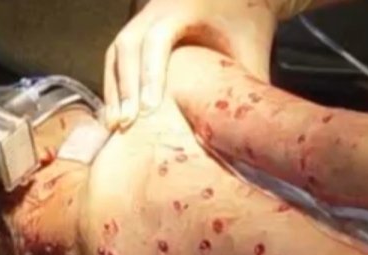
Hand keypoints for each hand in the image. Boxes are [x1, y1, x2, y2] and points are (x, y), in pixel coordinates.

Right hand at [104, 0, 278, 129]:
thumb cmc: (249, 23)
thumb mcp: (252, 51)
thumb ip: (247, 85)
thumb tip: (247, 129)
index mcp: (187, 6)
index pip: (158, 38)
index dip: (151, 73)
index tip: (149, 109)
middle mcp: (159, 6)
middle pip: (128, 44)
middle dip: (125, 86)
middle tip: (125, 123)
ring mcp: (146, 16)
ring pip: (117, 50)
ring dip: (115, 88)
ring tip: (114, 124)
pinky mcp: (141, 29)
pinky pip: (119, 54)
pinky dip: (116, 83)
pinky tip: (117, 111)